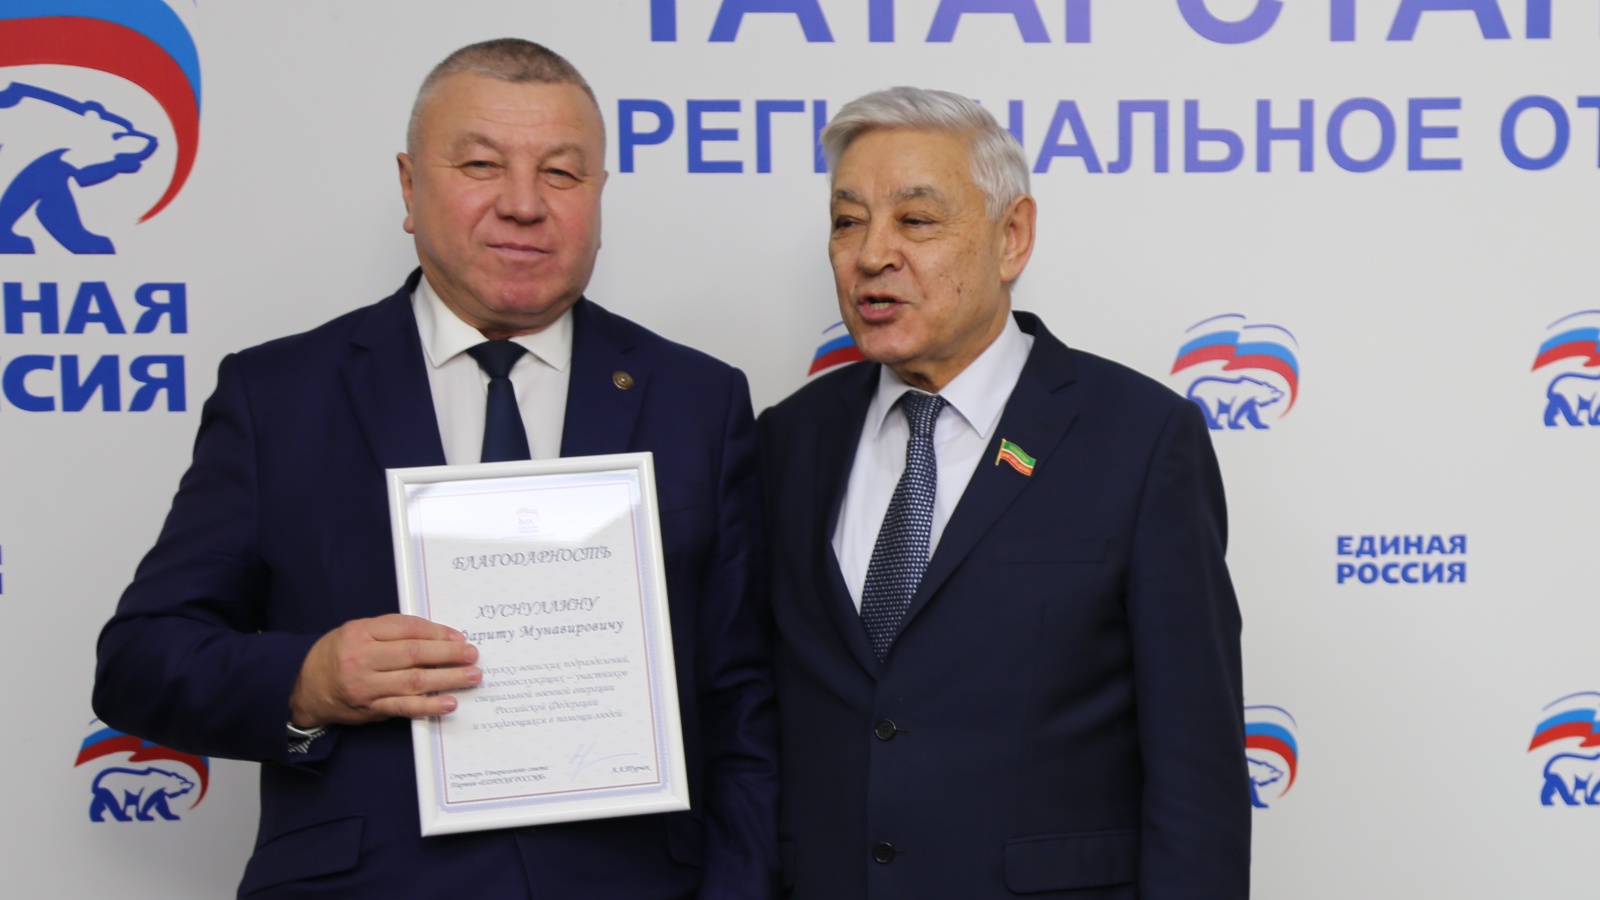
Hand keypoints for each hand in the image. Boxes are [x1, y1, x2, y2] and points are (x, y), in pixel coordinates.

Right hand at [288, 614, 479, 727]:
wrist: (303, 688)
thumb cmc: (336, 655)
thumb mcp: (356, 631)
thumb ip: (390, 631)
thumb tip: (435, 635)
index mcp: (360, 632)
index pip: (407, 628)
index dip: (437, 631)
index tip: (459, 636)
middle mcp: (362, 658)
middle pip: (414, 654)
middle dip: (448, 654)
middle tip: (473, 654)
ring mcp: (366, 686)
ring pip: (413, 681)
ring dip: (447, 678)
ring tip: (471, 676)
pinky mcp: (370, 709)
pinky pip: (404, 707)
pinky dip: (428, 705)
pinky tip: (449, 702)